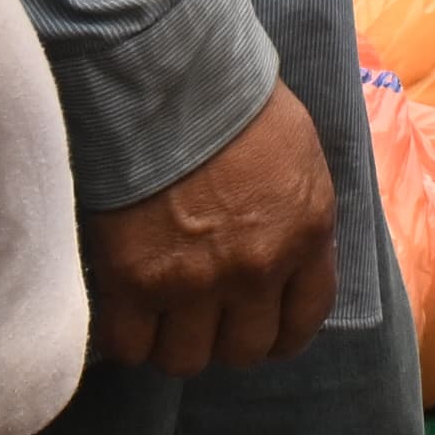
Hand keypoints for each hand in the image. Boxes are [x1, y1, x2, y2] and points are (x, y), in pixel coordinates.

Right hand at [84, 81, 338, 373]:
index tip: (261, 329)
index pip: (305, 320)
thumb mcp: (300, 156)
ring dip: (175, 341)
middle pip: (244, 350)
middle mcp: (257, 270)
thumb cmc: (237, 99)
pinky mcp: (134, 281)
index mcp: (307, 236)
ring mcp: (195, 281)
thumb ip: (298, 216)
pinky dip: (128, 336)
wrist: (172, 75)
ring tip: (161, 313)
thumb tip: (284, 251)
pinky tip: (126, 309)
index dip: (280, 335)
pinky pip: (131, 345)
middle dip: (225, 336)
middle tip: (204, 312)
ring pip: (186, 359)